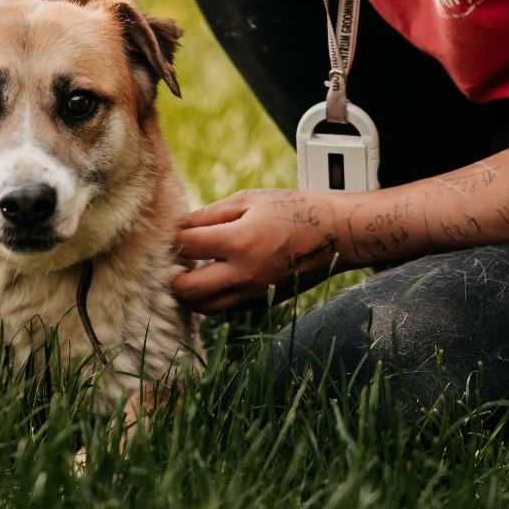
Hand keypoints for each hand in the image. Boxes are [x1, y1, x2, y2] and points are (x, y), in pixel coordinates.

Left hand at [171, 189, 344, 311]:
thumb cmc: (291, 210)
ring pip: (201, 307)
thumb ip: (208, 214)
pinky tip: (213, 278)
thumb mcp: (248, 200)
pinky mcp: (260, 303)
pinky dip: (211, 297)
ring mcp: (252, 293)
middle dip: (172, 273)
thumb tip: (177, 227)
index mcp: (238, 241)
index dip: (173, 237)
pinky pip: (223, 309)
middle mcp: (243, 273)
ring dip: (190, 291)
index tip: (175, 231)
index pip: (185, 245)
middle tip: (177, 258)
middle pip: (185, 288)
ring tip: (194, 270)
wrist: (335, 235)